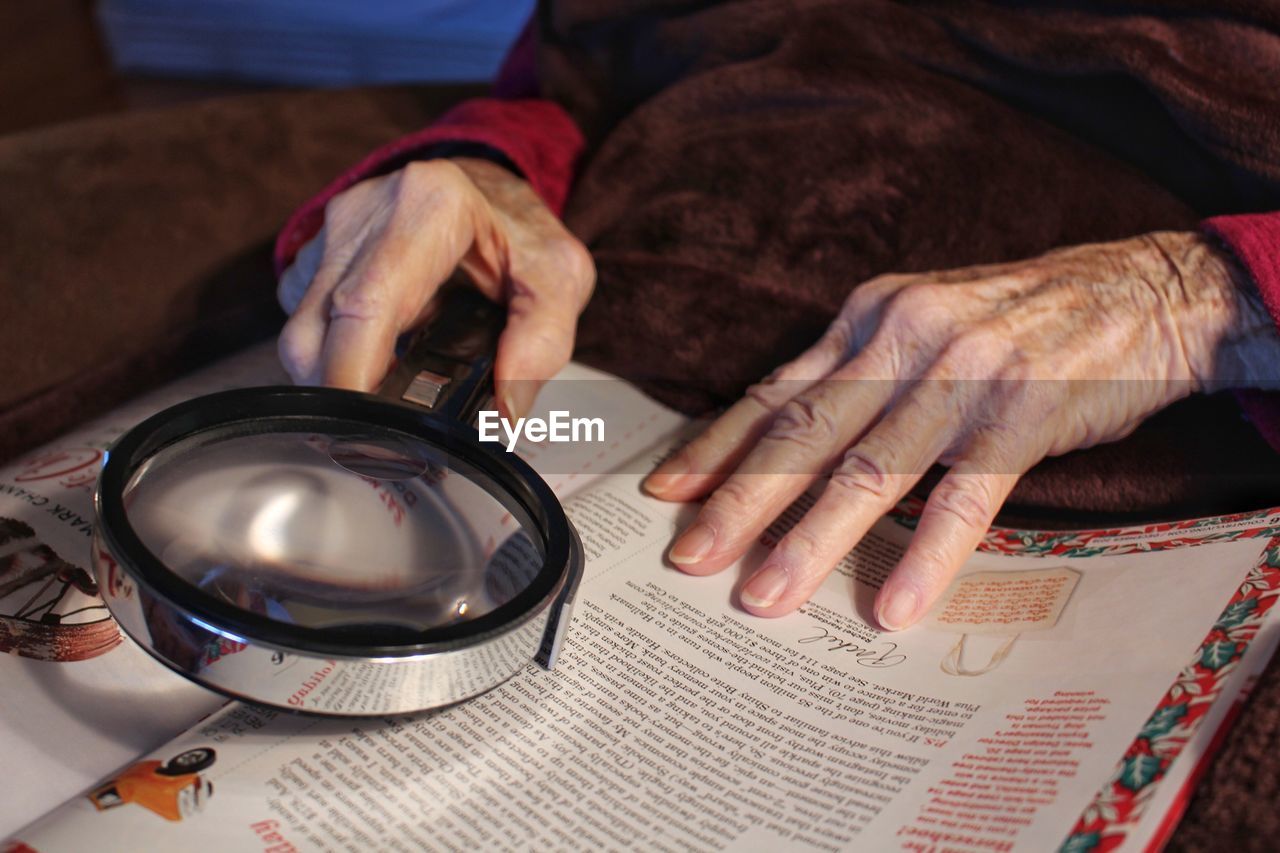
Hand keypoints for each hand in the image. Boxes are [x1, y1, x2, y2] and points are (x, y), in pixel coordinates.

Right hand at [277, 157, 594, 416]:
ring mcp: (332, 233)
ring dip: (335, 381)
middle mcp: (366, 214)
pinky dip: (332, 358)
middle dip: (340, 398)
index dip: (352, 375)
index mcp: (428, 207)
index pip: (366, 304)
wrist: (491, 190)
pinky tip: (376, 368)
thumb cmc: (521, 231)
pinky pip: (304, 322)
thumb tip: (507, 411)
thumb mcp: (560, 279)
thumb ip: (543, 342)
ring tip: (387, 404)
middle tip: (382, 442)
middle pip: (316, 329)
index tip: (365, 429)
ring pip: (301, 332)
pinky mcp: (315, 256)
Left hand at [643, 232, 1279, 629]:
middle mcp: (905, 339)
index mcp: (870, 319)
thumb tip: (785, 435)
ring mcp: (965, 376)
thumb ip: (857, 374)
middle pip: (804, 432)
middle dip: (739, 502)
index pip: (776, 392)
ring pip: (870, 469)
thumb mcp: (923, 323)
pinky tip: (893, 606)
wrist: (1142, 293)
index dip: (716, 446)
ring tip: (765, 596)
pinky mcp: (1025, 415)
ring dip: (811, 540)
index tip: (664, 495)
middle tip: (689, 560)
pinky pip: (965, 496)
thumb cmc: (1018, 320)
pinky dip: (926, 555)